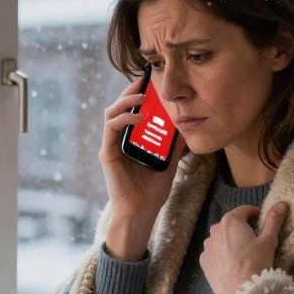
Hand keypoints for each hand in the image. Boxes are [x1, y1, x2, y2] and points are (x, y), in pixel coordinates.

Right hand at [98, 77, 186, 260]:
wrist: (142, 212)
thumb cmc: (153, 191)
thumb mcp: (169, 161)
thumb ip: (174, 144)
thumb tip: (186, 123)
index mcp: (130, 140)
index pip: (131, 110)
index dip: (140, 95)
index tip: (152, 83)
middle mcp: (118, 140)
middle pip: (120, 106)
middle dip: (132, 91)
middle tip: (146, 81)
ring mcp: (111, 145)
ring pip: (111, 112)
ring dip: (126, 100)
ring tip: (142, 95)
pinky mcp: (108, 153)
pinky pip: (111, 127)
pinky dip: (125, 118)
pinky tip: (140, 116)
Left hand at [200, 202, 288, 293]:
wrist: (241, 292)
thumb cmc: (256, 263)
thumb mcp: (268, 240)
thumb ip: (274, 220)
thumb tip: (282, 203)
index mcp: (231, 221)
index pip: (245, 210)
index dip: (256, 215)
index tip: (263, 224)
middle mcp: (214, 230)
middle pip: (231, 223)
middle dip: (243, 228)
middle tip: (255, 242)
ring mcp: (207, 246)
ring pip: (221, 238)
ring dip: (231, 240)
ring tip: (243, 255)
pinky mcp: (203, 261)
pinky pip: (214, 252)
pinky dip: (222, 254)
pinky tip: (232, 265)